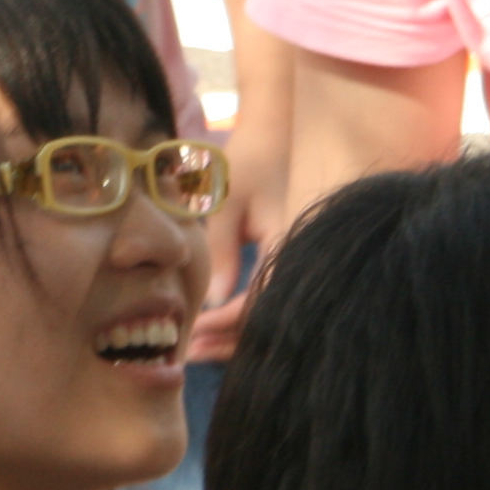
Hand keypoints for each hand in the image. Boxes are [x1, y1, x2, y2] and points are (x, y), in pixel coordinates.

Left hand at [186, 115, 284, 361]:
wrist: (276, 136)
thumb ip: (222, 251)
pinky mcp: (291, 263)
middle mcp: (302, 262)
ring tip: (196, 348)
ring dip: (233, 334)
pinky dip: (242, 315)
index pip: (260, 301)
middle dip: (228, 341)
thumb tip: (214, 301)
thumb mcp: (228, 203)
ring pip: (269, 315)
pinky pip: (269, 299)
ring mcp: (299, 264)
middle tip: (188, 353)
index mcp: (291, 247)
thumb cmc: (249, 163)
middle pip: (268, 320)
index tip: (193, 332)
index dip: (225, 322)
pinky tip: (216, 325)